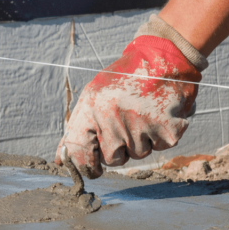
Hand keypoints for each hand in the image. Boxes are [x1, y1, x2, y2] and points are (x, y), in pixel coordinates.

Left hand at [55, 36, 200, 177]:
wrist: (164, 59)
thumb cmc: (125, 78)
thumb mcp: (94, 94)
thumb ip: (76, 127)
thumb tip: (60, 159)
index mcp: (93, 107)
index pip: (79, 151)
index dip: (85, 166)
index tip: (92, 170)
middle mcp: (116, 118)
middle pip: (112, 159)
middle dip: (119, 148)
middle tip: (127, 122)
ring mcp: (143, 127)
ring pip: (138, 155)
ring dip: (141, 140)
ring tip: (144, 113)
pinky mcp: (168, 132)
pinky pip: (160, 148)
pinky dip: (160, 135)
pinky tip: (159, 113)